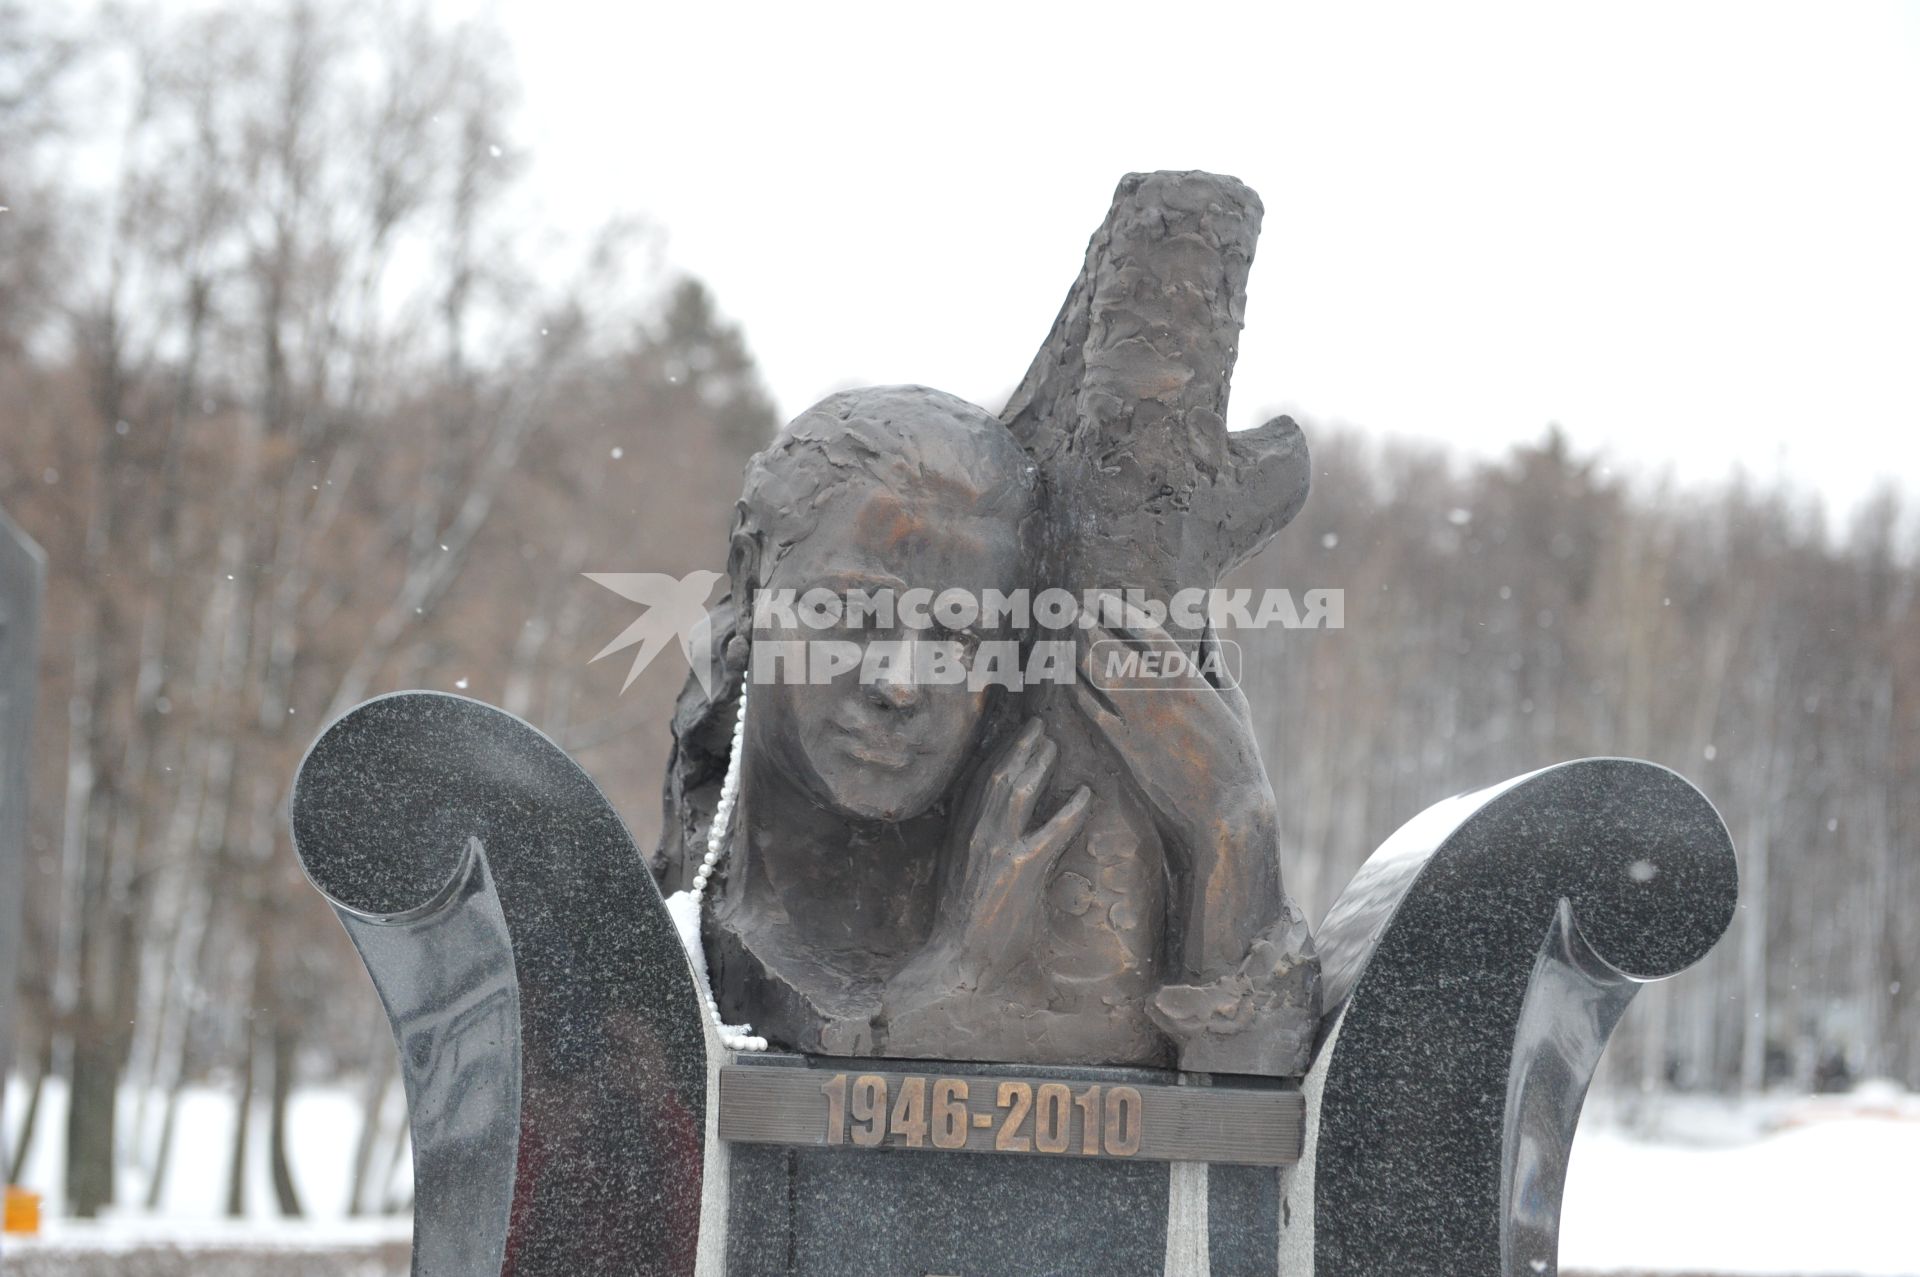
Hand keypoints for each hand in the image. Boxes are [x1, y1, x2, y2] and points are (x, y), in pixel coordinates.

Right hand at [933, 717, 1093, 985]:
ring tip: (1051, 743)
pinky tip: (1085, 795)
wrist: (957, 962)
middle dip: (1020, 748)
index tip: (1014, 740)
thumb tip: (1007, 848)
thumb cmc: (966, 931)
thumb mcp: (969, 882)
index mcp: (964, 838)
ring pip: (1017, 791)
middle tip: (1038, 727)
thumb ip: (987, 860)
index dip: (999, 757)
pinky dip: (1069, 811)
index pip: (981, 786)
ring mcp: (997, 850)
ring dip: (1036, 763)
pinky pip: (1049, 831)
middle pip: (998, 778)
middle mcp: (978, 837)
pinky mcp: (1018, 868)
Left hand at [1073, 621, 1271, 847]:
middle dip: (1088, 624)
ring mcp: (1139, 721)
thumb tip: (1208, 623)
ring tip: (1066, 636)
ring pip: (1096, 674)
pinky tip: (1068, 677)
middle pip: (1112, 646)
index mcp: (1189, 678)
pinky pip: (1091, 710)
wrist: (1227, 809)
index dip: (1120, 610)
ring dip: (1077, 651)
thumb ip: (1215, 659)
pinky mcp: (1125, 748)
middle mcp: (1159, 694)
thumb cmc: (1237, 753)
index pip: (1146, 631)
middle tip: (1073, 610)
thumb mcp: (1234, 699)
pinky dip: (1076, 689)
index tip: (1102, 598)